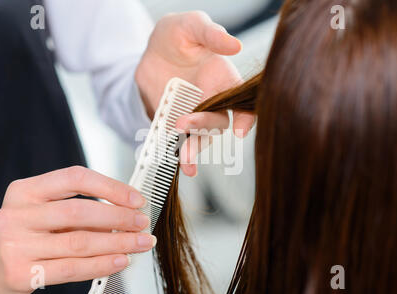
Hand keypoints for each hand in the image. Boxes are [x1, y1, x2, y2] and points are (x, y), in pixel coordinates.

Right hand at [0, 166, 155, 293]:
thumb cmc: (25, 236)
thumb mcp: (44, 213)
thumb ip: (79, 209)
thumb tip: (126, 211)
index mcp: (25, 190)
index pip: (75, 178)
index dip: (111, 187)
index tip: (135, 199)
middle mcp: (17, 214)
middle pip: (81, 210)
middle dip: (120, 217)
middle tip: (142, 223)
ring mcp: (16, 244)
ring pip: (81, 241)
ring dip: (118, 242)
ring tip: (139, 243)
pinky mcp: (21, 273)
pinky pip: (73, 268)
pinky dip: (102, 264)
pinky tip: (120, 260)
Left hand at [135, 11, 254, 176]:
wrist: (150, 53)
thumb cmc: (176, 36)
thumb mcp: (190, 25)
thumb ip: (210, 33)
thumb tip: (235, 45)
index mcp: (223, 79)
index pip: (242, 101)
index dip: (246, 117)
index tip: (240, 130)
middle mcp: (213, 101)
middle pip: (218, 123)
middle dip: (204, 128)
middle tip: (184, 124)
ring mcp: (194, 115)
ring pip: (200, 138)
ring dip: (193, 149)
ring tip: (184, 158)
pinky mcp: (175, 124)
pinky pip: (179, 142)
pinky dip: (179, 155)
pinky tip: (180, 165)